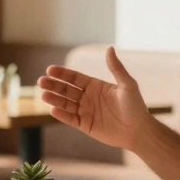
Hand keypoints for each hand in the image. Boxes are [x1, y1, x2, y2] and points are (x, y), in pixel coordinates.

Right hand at [36, 47, 152, 149]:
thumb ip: (116, 68)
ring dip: (54, 99)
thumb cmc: (136, 106)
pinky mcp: (85, 125)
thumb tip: (109, 48)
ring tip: (44, 95)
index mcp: (95, 86)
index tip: (50, 70)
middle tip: (41, 81)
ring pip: (65, 104)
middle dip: (53, 85)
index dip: (62, 74)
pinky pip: (70, 119)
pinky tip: (53, 110)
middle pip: (66, 89)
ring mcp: (85, 111)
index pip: (74, 78)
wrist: (139, 130)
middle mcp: (87, 97)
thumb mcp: (127, 84)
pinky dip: (62, 115)